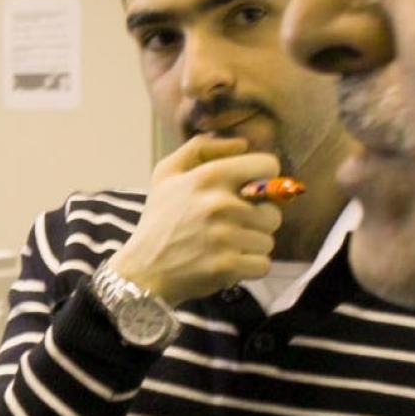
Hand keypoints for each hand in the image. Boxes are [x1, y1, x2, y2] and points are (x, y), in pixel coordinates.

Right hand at [109, 132, 284, 306]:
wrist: (142, 271)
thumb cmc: (159, 220)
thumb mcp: (166, 173)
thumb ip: (201, 148)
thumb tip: (243, 144)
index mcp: (209, 175)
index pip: (268, 166)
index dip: (263, 179)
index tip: (250, 194)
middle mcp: (220, 203)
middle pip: (272, 212)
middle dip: (256, 222)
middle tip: (232, 227)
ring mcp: (225, 236)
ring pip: (268, 240)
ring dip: (250, 247)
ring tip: (225, 247)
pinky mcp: (228, 265)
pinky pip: (263, 264)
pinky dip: (248, 267)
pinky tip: (227, 263)